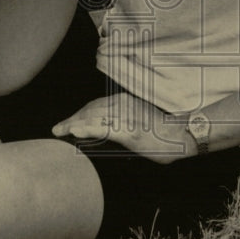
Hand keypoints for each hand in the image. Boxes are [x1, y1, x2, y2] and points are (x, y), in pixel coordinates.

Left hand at [52, 93, 196, 163]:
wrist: (181, 137)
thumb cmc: (162, 133)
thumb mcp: (139, 119)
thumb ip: (122, 119)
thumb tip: (103, 127)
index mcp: (125, 101)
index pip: (95, 106)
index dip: (79, 113)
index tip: (68, 122)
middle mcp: (123, 105)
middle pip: (91, 111)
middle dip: (73, 119)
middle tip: (58, 128)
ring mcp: (125, 117)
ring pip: (93, 118)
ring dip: (74, 124)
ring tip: (60, 130)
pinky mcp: (128, 130)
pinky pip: (103, 128)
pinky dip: (86, 128)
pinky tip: (74, 131)